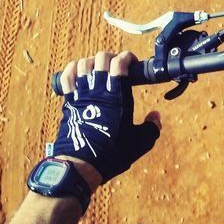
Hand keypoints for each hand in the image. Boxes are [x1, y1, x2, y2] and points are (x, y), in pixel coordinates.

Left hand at [53, 51, 161, 188]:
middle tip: (117, 66)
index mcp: (118, 97)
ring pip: (84, 64)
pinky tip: (79, 70)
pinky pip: (67, 77)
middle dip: (111, 57)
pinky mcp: (69, 101)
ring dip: (93, 62)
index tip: (132, 63)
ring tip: (99, 69)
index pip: (120, 63)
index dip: (127, 57)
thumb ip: (151, 128)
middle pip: (101, 59)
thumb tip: (156, 116)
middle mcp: (99, 91)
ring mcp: (81, 94)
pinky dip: (73, 68)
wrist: (80, 165)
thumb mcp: (139, 143)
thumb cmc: (111, 154)